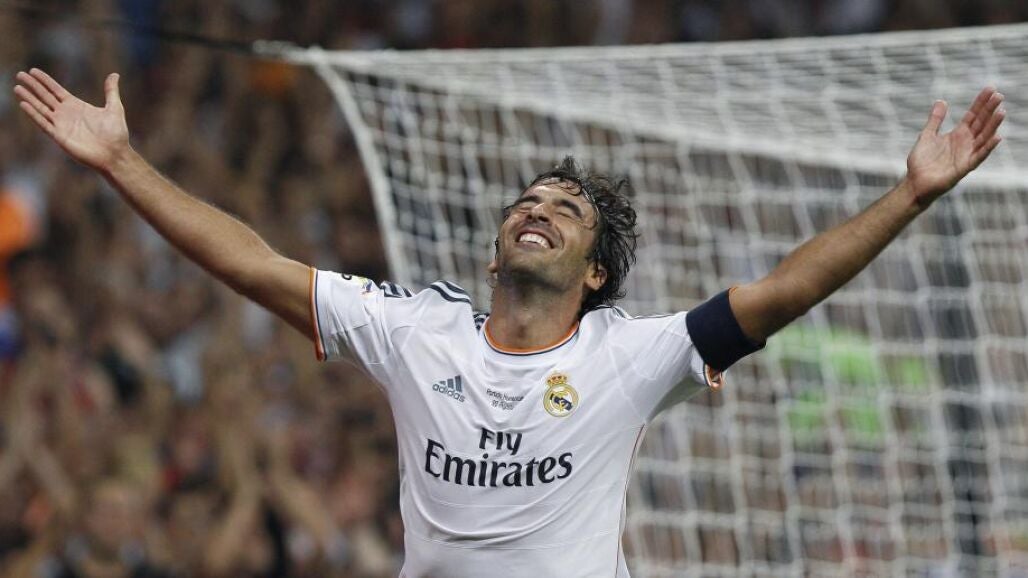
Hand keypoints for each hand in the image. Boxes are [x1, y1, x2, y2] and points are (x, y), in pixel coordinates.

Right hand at [13, 69, 129, 171]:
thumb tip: (115, 74)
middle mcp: (66, 114)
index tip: (33, 71)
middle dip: (33, 86)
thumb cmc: (116, 134)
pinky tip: (24, 104)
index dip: (45, 81)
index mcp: (76, 106)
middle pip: (45, 97)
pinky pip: (44, 123)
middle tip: (20, 74)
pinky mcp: (60, 136)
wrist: (115, 154)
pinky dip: (34, 114)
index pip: (56, 90)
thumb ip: (111, 91)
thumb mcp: (114, 107)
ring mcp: (62, 125)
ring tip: (17, 88)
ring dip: (29, 98)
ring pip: (41, 109)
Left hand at [906, 86, 1004, 205]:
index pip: (973, 115)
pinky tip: (997, 137)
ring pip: (984, 137)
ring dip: (993, 125)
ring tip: (1001, 112)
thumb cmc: (921, 162)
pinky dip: (988, 147)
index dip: (981, 103)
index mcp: (958, 135)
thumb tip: (941, 101)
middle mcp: (965, 143)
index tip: (990, 89)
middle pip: (981, 123)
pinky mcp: (964, 167)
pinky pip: (979, 156)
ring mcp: (966, 155)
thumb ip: (935, 120)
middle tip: (999, 95)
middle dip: (989, 110)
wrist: (914, 182)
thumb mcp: (927, 135)